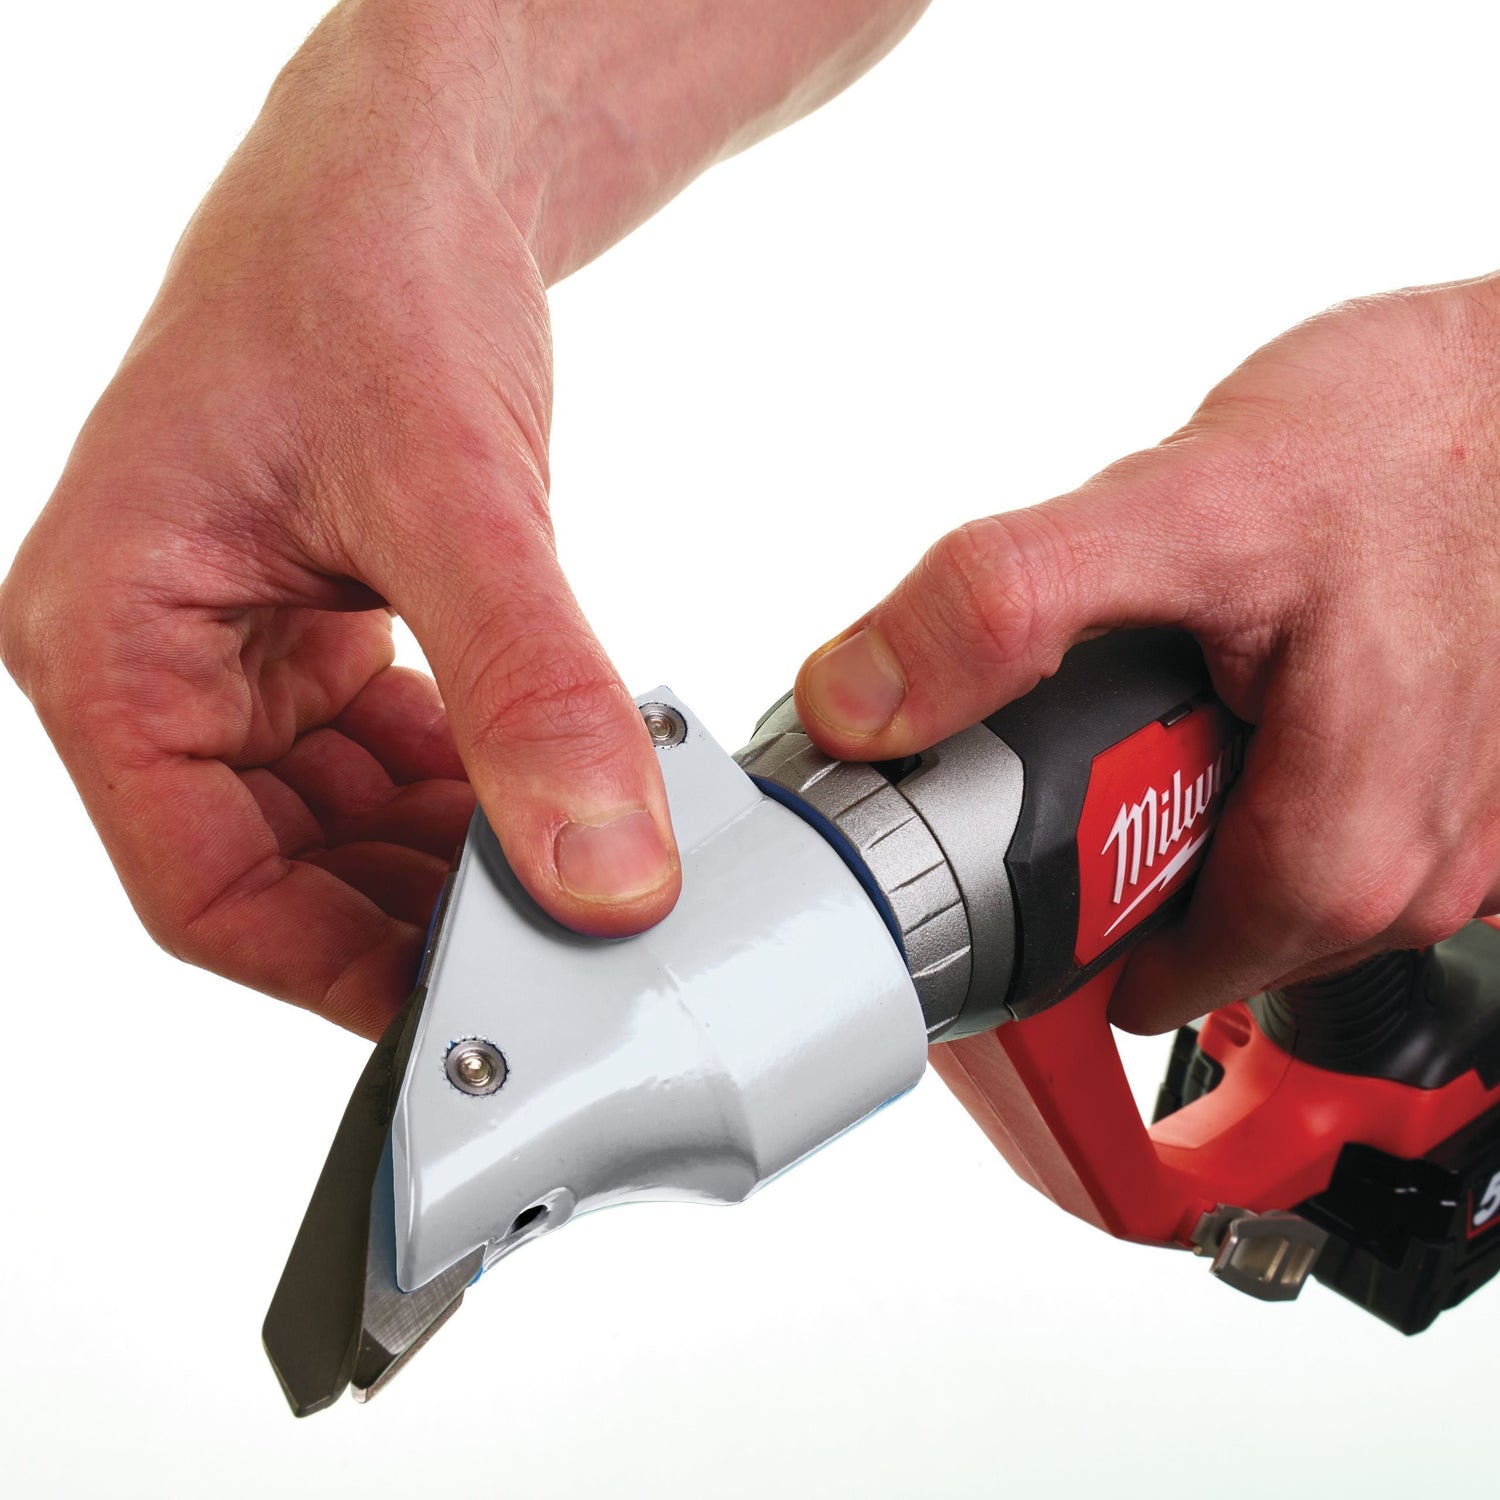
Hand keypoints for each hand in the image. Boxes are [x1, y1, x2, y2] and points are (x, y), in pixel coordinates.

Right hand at [0, 24, 681, 1039]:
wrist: (411, 177)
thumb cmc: (366, 278)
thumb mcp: (453, 495)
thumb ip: (531, 693)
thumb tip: (604, 870)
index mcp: (109, 640)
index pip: (205, 889)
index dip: (340, 974)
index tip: (476, 1015)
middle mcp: (157, 661)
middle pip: (280, 872)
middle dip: (419, 917)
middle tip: (556, 947)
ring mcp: (235, 654)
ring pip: (341, 828)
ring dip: (454, 861)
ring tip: (571, 876)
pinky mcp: (314, 635)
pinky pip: (387, 762)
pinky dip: (468, 793)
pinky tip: (551, 798)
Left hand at [794, 274, 1499, 1033]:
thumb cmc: (1407, 436)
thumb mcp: (1177, 506)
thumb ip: (1008, 604)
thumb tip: (856, 701)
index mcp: (1345, 851)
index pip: (1152, 980)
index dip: (1057, 920)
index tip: (1008, 856)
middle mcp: (1424, 872)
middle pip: (1210, 936)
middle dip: (1129, 857)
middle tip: (1092, 750)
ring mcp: (1465, 835)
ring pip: (1273, 885)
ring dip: (1206, 814)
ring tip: (1184, 710)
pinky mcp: (1473, 786)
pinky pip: (1337, 826)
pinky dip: (1275, 775)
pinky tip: (1264, 692)